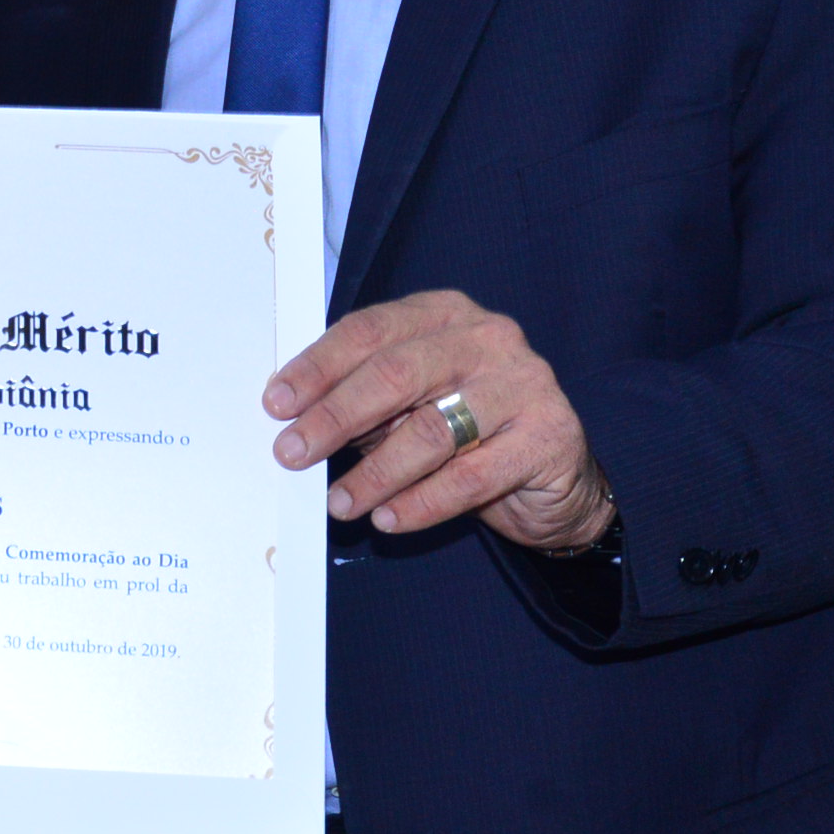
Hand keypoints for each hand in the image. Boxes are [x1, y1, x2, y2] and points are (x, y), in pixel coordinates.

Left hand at [264, 289, 613, 552]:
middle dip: (335, 417)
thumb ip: (366, 401)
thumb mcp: (411, 402)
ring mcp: (523, 384)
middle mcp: (486, 338)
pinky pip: (470, 477)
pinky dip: (421, 503)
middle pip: (396, 374)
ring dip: (374, 473)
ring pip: (432, 430)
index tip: (276, 403)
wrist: (557, 478)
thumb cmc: (468, 429)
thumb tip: (297, 421)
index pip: (369, 330)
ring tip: (338, 503)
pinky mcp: (547, 437)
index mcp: (443, 313)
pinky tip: (388, 519)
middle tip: (292, 453)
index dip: (318, 367)